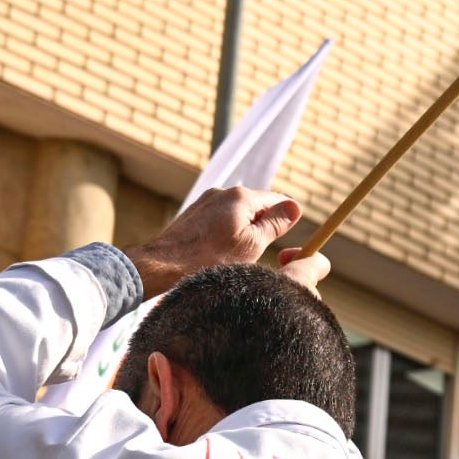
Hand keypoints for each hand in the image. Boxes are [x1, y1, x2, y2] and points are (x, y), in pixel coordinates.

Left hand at [128, 186, 303, 294]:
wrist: (163, 265)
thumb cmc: (209, 259)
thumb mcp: (253, 244)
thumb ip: (275, 223)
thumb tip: (295, 206)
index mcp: (242, 196)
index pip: (277, 200)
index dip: (286, 219)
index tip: (286, 239)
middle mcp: (222, 192)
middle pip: (256, 207)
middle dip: (263, 228)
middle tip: (260, 254)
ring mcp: (205, 202)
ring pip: (238, 216)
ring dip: (243, 234)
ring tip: (235, 258)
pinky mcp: (194, 215)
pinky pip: (219, 222)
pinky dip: (225, 236)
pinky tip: (218, 256)